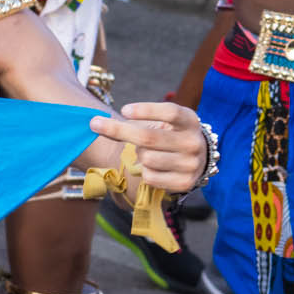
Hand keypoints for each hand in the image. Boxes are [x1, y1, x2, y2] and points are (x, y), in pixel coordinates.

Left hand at [89, 100, 208, 193]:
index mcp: (189, 120)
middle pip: (149, 137)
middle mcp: (193, 142)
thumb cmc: (171, 135)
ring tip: (146, 152)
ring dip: (138, 155)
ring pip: (147, 159)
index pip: (169, 112)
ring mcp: (191, 164)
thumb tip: (98, 124)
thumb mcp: (163, 122)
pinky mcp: (185, 183)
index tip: (123, 110)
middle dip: (119, 130)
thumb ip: (137, 122)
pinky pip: (150, 178)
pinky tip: (153, 167)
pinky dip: (144, 172)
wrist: (199, 159)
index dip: (146, 110)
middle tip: (94, 123)